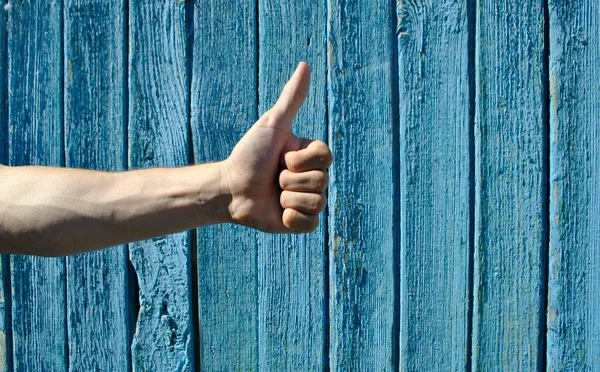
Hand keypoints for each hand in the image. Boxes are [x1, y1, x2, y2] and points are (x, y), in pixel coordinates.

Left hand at [222, 62, 331, 232]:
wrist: (229, 188)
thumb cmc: (249, 154)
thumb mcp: (272, 125)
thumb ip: (291, 98)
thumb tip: (304, 65)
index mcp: (310, 156)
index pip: (325, 157)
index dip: (300, 159)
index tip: (281, 157)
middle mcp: (312, 178)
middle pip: (321, 181)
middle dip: (290, 180)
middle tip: (273, 177)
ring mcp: (307, 201)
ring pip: (317, 202)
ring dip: (288, 198)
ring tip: (272, 195)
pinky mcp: (300, 224)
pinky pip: (312, 223)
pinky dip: (292, 219)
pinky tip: (278, 212)